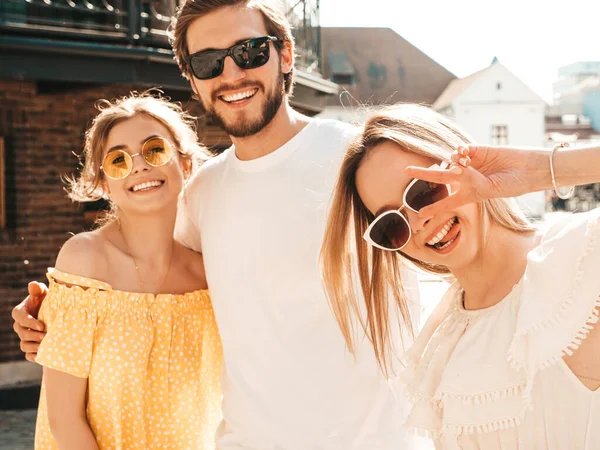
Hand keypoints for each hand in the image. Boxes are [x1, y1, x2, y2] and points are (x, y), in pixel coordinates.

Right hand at [12, 282, 47, 361]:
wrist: (55, 313)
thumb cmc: (48, 300)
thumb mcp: (43, 292)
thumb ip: (37, 289)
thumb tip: (33, 285)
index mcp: (20, 312)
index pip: (20, 318)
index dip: (30, 323)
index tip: (42, 325)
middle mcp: (20, 326)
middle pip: (22, 333)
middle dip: (34, 335)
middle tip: (46, 336)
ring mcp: (24, 337)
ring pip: (24, 345)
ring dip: (34, 346)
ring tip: (46, 346)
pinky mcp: (31, 346)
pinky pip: (28, 355)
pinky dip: (34, 356)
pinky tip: (44, 355)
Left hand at [406, 145, 545, 216]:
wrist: (528, 169)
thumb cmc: (513, 184)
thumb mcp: (490, 189)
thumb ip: (471, 181)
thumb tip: (456, 169)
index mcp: (469, 194)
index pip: (446, 202)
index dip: (433, 208)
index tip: (418, 215)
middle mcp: (466, 179)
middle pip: (440, 177)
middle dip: (423, 174)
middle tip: (407, 170)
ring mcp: (470, 164)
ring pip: (450, 161)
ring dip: (451, 162)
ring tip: (463, 164)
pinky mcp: (476, 151)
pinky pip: (460, 150)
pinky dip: (458, 151)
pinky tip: (464, 153)